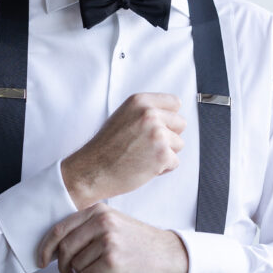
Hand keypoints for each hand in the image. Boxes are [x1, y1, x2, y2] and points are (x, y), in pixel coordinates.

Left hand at [38, 203, 188, 272]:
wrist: (169, 254)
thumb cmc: (139, 243)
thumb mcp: (113, 224)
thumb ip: (86, 229)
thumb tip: (54, 248)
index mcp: (98, 211)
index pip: (60, 229)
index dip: (46, 247)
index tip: (42, 260)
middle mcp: (102, 222)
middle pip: (64, 249)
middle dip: (62, 266)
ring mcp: (107, 240)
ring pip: (76, 265)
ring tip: (102, 270)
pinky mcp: (113, 260)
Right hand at [61, 93, 185, 208]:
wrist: (91, 171)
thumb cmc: (106, 148)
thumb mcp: (123, 117)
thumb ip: (146, 112)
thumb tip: (171, 115)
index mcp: (140, 101)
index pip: (174, 103)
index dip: (168, 118)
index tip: (157, 128)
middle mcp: (150, 114)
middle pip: (180, 123)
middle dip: (169, 136)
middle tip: (146, 146)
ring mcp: (157, 134)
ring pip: (179, 144)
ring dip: (165, 153)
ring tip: (142, 156)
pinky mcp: (162, 154)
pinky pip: (174, 162)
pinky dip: (162, 169)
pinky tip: (143, 167)